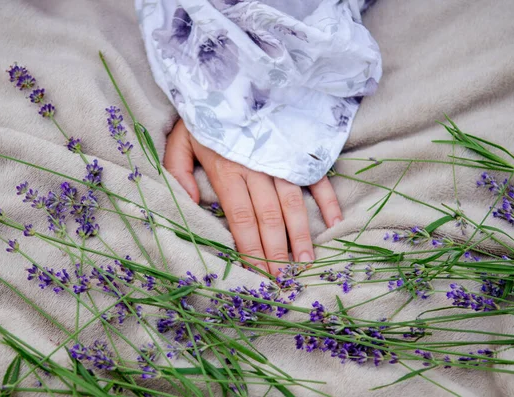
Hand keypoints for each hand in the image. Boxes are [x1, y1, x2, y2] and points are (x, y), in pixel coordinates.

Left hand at [164, 119, 341, 275]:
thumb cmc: (204, 111)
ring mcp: (281, 157)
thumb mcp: (180, 138)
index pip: (241, 221)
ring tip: (307, 263)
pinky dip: (327, 198)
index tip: (259, 277)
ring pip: (293, 203)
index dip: (251, 251)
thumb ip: (178, 171)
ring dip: (302, 234)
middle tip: (285, 282)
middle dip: (277, 253)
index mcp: (227, 170)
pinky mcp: (298, 148)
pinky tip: (335, 222)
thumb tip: (189, 205)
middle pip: (269, 218)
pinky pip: (316, 176)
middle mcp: (256, 168)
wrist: (230, 72)